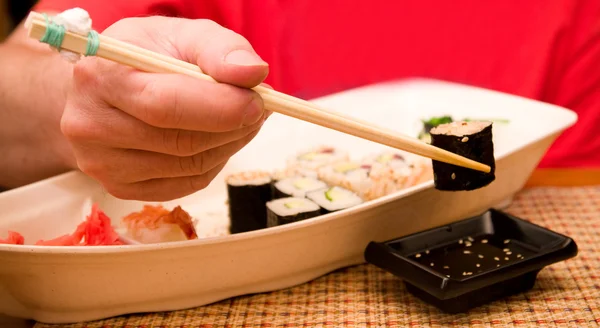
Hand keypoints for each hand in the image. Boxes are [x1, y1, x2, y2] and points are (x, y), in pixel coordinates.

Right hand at [61, 17, 269, 200]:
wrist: (104, 88)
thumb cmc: (146, 56)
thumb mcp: (180, 34)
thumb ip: (219, 48)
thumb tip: (254, 72)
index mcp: (100, 77)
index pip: (167, 105)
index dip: (222, 107)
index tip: (258, 101)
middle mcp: (90, 126)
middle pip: (181, 141)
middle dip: (233, 127)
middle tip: (259, 109)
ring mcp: (102, 164)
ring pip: (190, 166)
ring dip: (230, 144)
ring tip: (244, 120)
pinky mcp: (121, 188)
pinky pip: (186, 184)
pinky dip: (215, 162)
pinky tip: (221, 139)